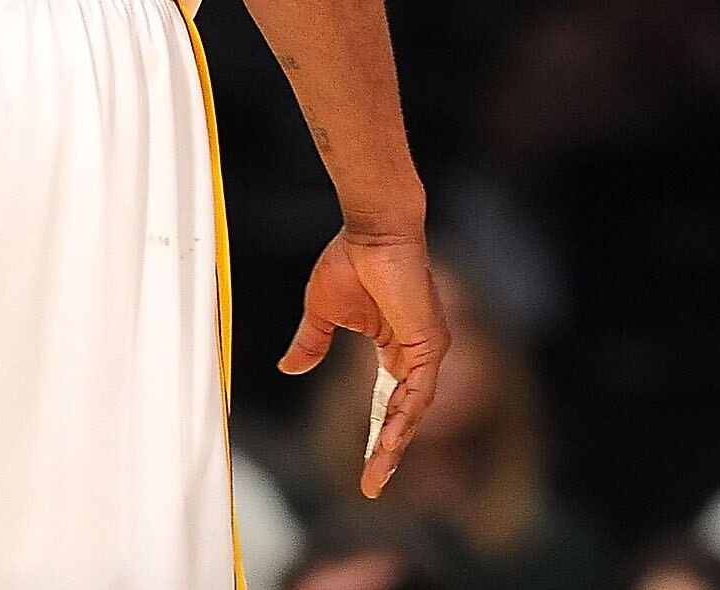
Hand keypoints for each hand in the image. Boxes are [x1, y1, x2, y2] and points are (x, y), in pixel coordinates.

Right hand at [280, 229, 451, 497]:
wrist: (372, 231)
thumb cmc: (351, 262)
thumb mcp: (322, 313)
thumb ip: (311, 343)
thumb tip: (289, 369)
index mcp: (395, 348)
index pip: (388, 403)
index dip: (379, 436)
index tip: (366, 470)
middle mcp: (415, 353)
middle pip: (404, 414)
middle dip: (388, 452)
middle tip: (372, 487)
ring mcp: (426, 348)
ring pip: (414, 408)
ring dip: (397, 441)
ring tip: (380, 472)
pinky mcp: (430, 341)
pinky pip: (420, 388)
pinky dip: (407, 415)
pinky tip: (394, 439)